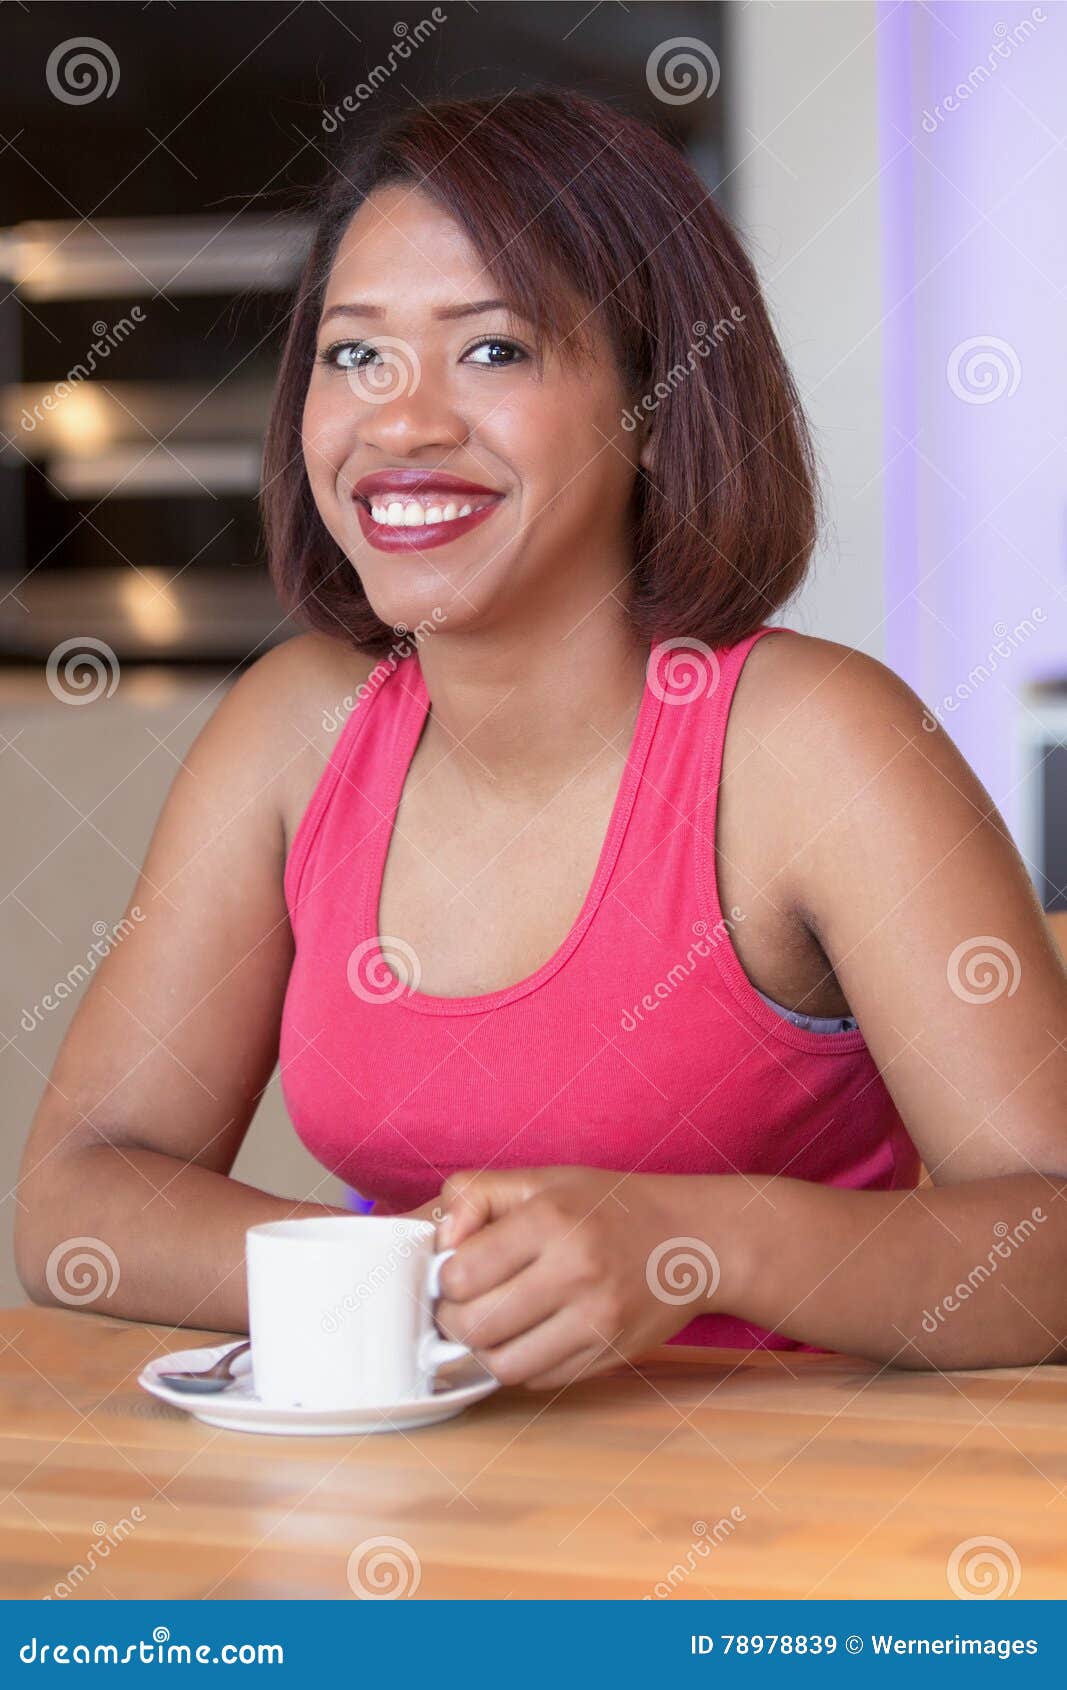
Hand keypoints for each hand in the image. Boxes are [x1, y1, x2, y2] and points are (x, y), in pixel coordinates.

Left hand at [433, 1166, 726, 1389]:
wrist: (691, 1240)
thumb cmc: (607, 1206)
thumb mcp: (540, 1180)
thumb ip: (475, 1198)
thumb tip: (436, 1245)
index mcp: (551, 1219)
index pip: (461, 1273)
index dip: (444, 1278)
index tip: (453, 1272)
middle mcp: (576, 1271)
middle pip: (475, 1326)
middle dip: (453, 1319)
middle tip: (461, 1305)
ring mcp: (597, 1320)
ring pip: (502, 1365)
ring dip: (484, 1350)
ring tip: (491, 1325)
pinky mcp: (609, 1355)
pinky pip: (538, 1380)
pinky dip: (521, 1363)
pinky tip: (528, 1335)